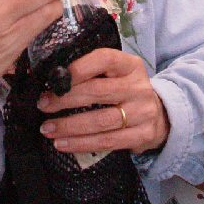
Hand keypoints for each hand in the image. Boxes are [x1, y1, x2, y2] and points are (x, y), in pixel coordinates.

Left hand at [37, 48, 169, 154]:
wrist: (161, 115)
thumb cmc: (126, 90)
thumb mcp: (117, 73)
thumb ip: (93, 72)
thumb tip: (53, 77)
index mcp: (130, 65)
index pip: (104, 59)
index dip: (78, 68)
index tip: (55, 78)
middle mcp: (139, 87)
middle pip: (98, 92)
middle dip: (65, 99)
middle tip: (43, 104)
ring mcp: (142, 113)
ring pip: (100, 121)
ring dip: (69, 126)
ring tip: (47, 128)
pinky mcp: (141, 135)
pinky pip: (106, 142)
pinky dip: (80, 143)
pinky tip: (62, 144)